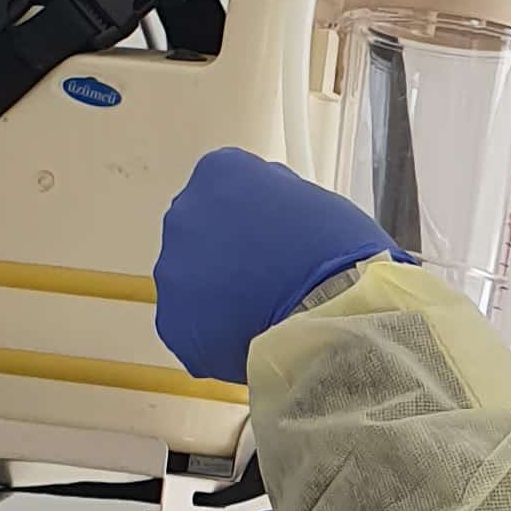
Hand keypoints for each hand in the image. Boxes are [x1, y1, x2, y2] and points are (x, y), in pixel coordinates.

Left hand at [154, 148, 394, 387]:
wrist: (332, 318)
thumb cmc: (338, 257)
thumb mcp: (318, 202)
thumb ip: (279, 202)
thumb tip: (273, 215)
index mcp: (221, 172)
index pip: (226, 188)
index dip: (253, 218)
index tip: (273, 239)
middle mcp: (186, 213)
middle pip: (202, 233)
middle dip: (228, 254)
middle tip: (268, 278)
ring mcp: (172, 268)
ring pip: (192, 280)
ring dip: (219, 293)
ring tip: (264, 313)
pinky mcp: (172, 319)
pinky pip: (191, 324)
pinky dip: (214, 333)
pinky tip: (250, 337)